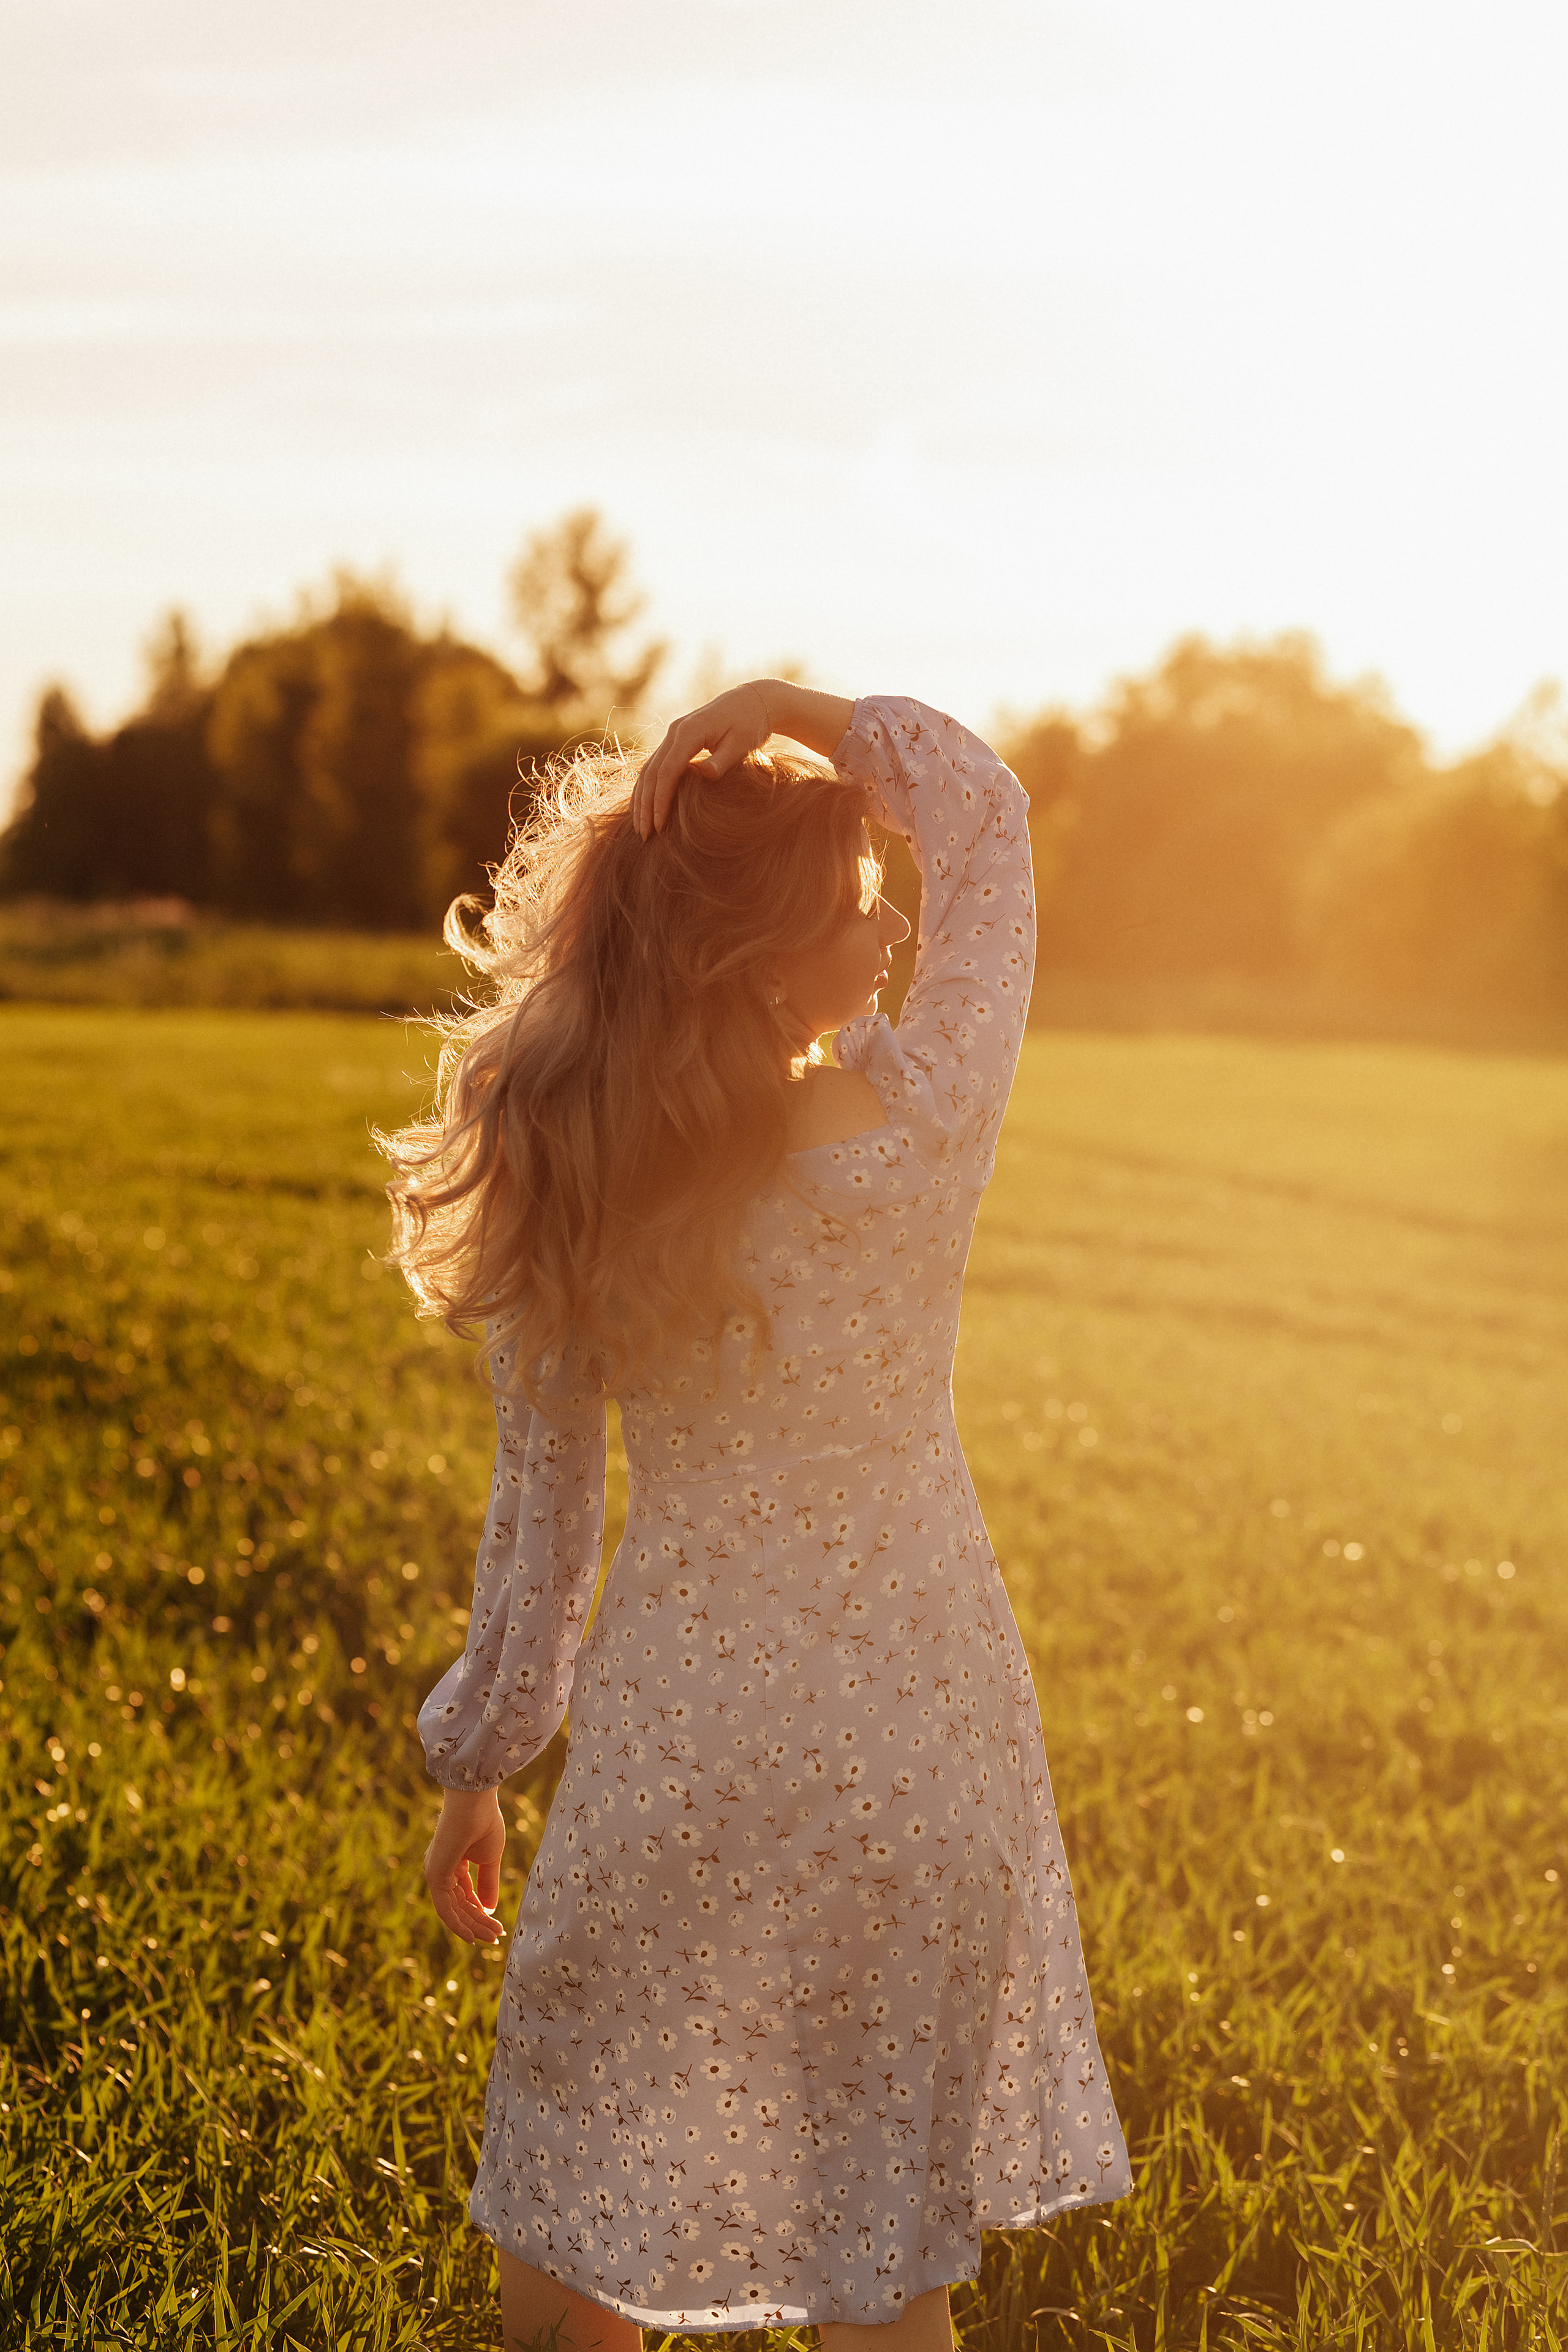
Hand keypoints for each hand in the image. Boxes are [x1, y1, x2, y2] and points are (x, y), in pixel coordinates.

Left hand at [424, 1786, 506, 1943]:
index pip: (465, 1896)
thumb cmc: (484, 1823)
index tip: (498, 1925)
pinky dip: (458, 1924)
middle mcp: (441, 1870)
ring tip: (493, 1937)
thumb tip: (489, 1909)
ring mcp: (436, 1874)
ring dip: (473, 1926)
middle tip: (497, 1936)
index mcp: (452, 1863)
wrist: (474, 1804)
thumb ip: (488, 1884)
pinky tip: (472, 1936)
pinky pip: (445, 1908)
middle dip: (479, 1922)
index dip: (481, 1912)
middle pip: (460, 1906)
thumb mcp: (490, 1859)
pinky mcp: (435, 1876)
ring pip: (454, 1910)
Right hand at [632, 683, 774, 838]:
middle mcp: (675, 731)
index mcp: (689, 732)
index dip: (660, 801)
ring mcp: (673, 734)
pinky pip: (655, 766)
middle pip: (651, 773)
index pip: (667, 772)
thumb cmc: (751, 724)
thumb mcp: (742, 743)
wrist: (753, 701)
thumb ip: (722, 761)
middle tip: (644, 835)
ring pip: (648, 770)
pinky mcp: (676, 740)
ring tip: (640, 826)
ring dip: (642, 798)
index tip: (659, 826)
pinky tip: (644, 807)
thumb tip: (704, 775)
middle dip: (645, 805)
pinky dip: (648, 788)